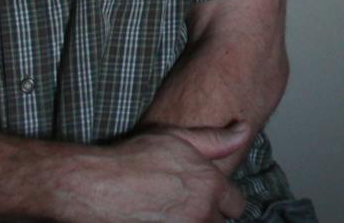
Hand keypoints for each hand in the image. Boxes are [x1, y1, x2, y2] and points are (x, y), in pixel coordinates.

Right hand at [63, 121, 247, 222]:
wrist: (99, 186)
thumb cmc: (136, 158)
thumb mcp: (179, 139)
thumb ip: (217, 139)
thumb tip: (244, 130)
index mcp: (211, 187)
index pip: (237, 204)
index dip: (224, 197)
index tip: (209, 193)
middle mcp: (202, 214)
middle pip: (218, 221)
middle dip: (207, 211)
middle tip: (184, 199)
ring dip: (192, 220)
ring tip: (171, 209)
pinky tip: (159, 216)